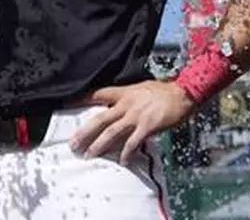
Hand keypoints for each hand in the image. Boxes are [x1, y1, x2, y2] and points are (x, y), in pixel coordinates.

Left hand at [70, 80, 197, 165]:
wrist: (183, 92)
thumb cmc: (163, 90)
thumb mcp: (140, 88)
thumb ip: (127, 97)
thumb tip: (118, 106)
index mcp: (123, 93)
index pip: (97, 94)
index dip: (81, 99)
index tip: (66, 105)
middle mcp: (126, 104)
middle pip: (100, 119)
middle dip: (85, 132)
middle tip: (73, 143)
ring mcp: (136, 116)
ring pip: (112, 132)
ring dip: (99, 145)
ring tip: (89, 154)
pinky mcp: (147, 126)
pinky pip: (133, 142)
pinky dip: (126, 153)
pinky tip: (122, 161)